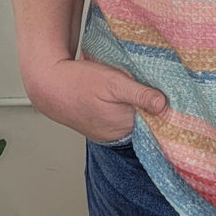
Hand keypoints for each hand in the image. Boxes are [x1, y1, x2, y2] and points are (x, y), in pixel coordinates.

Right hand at [24, 55, 166, 143]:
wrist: (48, 85)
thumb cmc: (78, 82)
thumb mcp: (114, 82)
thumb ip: (139, 94)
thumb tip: (163, 105)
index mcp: (124, 125)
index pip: (155, 120)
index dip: (162, 106)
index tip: (167, 93)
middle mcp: (116, 134)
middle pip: (144, 119)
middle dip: (148, 104)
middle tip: (145, 84)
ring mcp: (106, 132)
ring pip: (131, 118)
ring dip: (134, 105)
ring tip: (128, 87)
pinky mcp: (98, 127)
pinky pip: (118, 119)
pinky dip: (121, 108)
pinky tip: (116, 95)